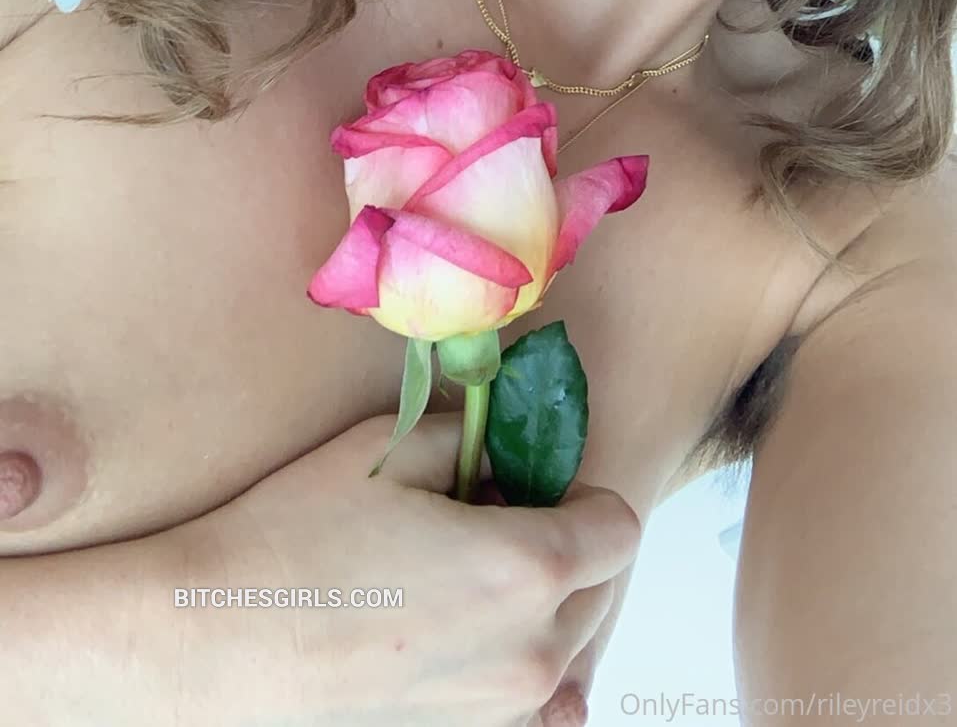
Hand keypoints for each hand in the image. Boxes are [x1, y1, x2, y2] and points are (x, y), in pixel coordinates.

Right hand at [170, 410, 640, 725]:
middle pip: (598, 587)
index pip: (618, 526)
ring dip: (538, 602)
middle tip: (487, 515)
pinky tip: (447, 623)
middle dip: (561, 543)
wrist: (222, 636)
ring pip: (564, 642)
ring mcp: (500, 707)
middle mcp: (532, 650)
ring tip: (457, 569)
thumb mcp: (392, 449)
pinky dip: (507, 655)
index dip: (580, 491)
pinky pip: (523, 691)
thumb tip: (502, 448)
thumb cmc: (299, 537)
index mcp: (527, 567)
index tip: (530, 478)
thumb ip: (473, 438)